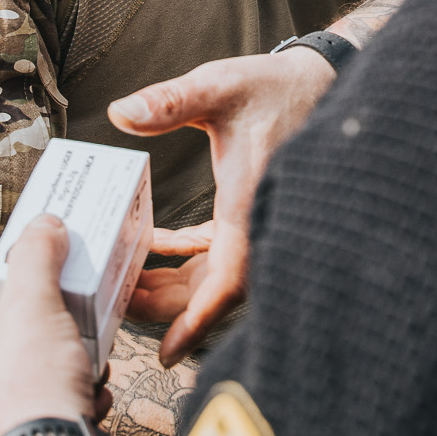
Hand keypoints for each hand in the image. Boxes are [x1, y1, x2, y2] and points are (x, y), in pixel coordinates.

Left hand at [0, 216, 110, 435]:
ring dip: (75, 375)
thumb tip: (44, 222)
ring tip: (88, 374)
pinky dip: (76, 408)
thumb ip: (37, 258)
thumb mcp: (33, 305)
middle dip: (63, 347)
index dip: (34, 310)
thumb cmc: (30, 384)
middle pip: (24, 353)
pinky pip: (51, 419)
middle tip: (81, 344)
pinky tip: (87, 405)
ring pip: (42, 386)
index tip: (60, 307)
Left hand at [108, 45, 334, 363]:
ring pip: (213, 275)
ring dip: (172, 282)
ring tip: (127, 276)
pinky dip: (186, 256)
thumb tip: (121, 112)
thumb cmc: (272, 88)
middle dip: (165, 303)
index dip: (198, 320)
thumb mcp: (218, 87)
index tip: (167, 352)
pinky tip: (155, 242)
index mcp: (250, 204)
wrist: (318, 83)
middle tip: (118, 301)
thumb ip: (170, 101)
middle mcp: (258, 224)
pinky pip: (218, 254)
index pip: (227, 280)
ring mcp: (257, 223)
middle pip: (212, 289)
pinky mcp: (252, 215)